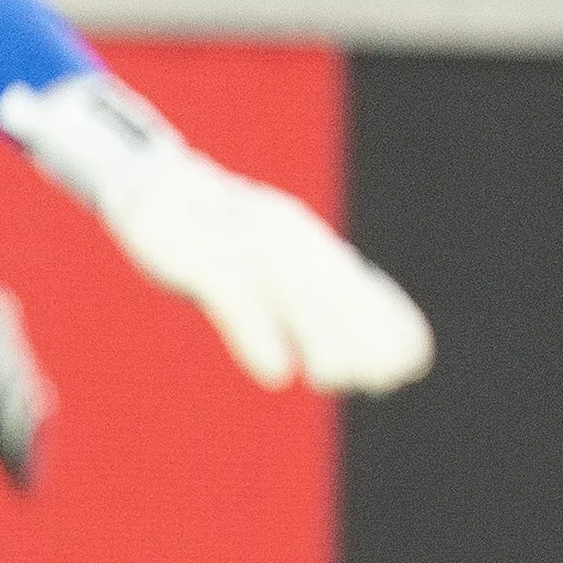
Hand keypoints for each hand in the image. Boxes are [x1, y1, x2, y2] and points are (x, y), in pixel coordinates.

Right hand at [0, 72, 434, 392]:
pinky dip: (257, 335)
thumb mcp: (273, 256)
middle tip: (380, 381)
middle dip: (365, 336)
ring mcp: (242, 247)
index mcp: (309, 243)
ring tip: (337, 381)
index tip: (413, 365)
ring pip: (293, 292)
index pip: (361, 284)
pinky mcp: (197, 259)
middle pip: (336, 289)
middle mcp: (286, 240)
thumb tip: (362, 346)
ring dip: (322, 337)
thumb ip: (315, 293)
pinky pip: (233, 298)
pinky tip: (276, 374)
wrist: (149, 181)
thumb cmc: (221, 234)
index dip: (390, 323)